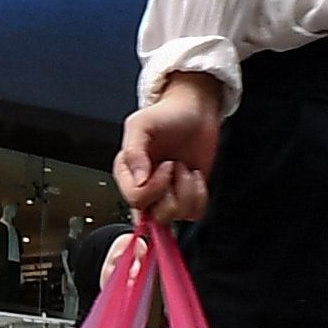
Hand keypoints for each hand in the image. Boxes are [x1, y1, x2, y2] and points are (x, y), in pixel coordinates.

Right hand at [116, 73, 223, 222]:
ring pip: (176, 215)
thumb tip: (138, 181)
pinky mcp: (187, 197)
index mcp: (128, 174)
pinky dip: (200, 195)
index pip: (136, 200)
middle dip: (172, 192)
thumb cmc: (167, 115)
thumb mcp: (141, 124)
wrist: (195, 111)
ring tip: (185, 169)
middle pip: (155, 217)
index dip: (154, 187)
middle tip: (175, 167)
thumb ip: (134, 151)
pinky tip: (195, 176)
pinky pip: (194, 213)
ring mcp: (167, 195)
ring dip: (187, 190)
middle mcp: (145, 188)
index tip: (165, 165)